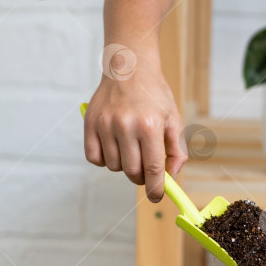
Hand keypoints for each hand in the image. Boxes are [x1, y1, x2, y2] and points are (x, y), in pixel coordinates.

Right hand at [84, 49, 186, 201]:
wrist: (129, 68)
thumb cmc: (155, 95)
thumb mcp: (173, 120)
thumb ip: (176, 151)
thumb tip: (171, 178)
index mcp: (150, 126)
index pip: (153, 168)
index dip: (156, 188)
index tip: (156, 197)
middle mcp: (126, 125)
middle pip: (132, 171)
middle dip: (141, 177)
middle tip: (146, 169)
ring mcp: (105, 125)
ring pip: (113, 166)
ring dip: (124, 165)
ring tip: (131, 148)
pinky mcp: (89, 124)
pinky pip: (94, 158)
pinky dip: (104, 159)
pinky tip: (114, 147)